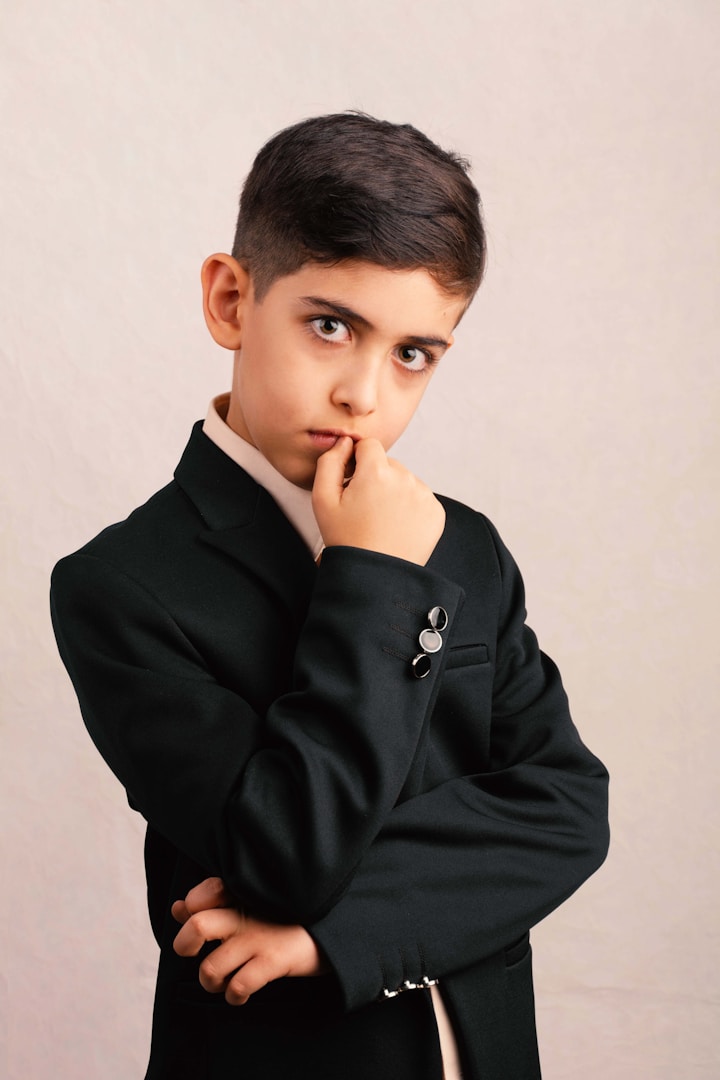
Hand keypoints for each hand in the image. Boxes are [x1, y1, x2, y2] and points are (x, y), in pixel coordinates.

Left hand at [172, 877, 327, 1005]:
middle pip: (197, 927)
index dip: (189, 911)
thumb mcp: (252, 903)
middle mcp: (246, 913)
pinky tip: (241, 992)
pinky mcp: (274, 960)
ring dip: (211, 982)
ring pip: (210, 967)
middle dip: (185, 946)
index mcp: (240, 893)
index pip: (198, 897)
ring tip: (223, 981)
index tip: (196, 919)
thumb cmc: (288, 916)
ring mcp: (259, 937)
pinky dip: (234, 995)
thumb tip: (178, 908)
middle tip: (195, 953)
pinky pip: (238, 986)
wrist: (335, 925)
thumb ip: (214, 903)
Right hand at [312, 436, 444, 564]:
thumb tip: (344, 442)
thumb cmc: (346, 540)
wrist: (374, 576)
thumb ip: (329, 462)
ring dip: (393, 491)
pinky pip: (419, 497)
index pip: (368, 445)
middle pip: (387, 463)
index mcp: (376, 472)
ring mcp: (424, 495)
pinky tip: (396, 526)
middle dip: (375, 478)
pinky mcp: (436, 512)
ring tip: (380, 519)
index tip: (351, 482)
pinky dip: (409, 507)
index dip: (356, 461)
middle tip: (364, 508)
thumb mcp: (322, 500)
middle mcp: (405, 478)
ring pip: (404, 480)